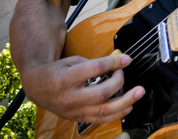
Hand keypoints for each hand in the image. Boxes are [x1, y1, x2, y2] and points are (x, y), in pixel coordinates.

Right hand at [22, 53, 143, 123]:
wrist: (37, 87)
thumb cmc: (56, 71)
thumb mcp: (72, 60)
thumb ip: (95, 62)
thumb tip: (119, 60)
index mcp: (65, 79)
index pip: (94, 69)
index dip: (113, 63)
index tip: (126, 59)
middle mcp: (69, 97)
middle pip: (102, 93)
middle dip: (119, 82)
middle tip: (123, 73)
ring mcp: (74, 110)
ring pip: (104, 110)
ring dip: (126, 101)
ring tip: (139, 92)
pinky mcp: (78, 118)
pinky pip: (100, 119)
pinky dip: (117, 114)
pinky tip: (128, 107)